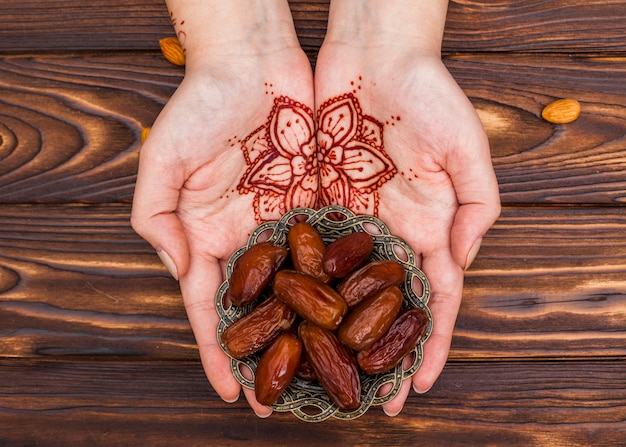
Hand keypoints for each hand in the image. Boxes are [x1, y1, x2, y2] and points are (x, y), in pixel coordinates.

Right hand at [131, 0, 315, 417]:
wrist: (255, 62)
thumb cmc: (201, 106)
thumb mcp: (162, 163)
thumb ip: (157, 222)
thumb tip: (181, 273)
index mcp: (212, 236)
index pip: (215, 308)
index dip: (222, 353)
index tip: (232, 394)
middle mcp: (254, 238)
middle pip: (266, 309)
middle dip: (276, 355)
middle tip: (291, 403)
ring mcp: (291, 224)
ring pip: (308, 289)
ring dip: (319, 332)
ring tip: (336, 372)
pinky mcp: (326, 204)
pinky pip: (340, 251)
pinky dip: (350, 285)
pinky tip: (364, 317)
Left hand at [315, 0, 500, 415]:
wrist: (370, 54)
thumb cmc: (426, 93)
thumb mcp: (467, 148)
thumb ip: (476, 207)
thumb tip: (461, 263)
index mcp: (425, 226)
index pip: (429, 300)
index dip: (424, 345)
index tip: (413, 388)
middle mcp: (385, 231)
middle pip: (378, 305)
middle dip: (372, 351)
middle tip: (360, 400)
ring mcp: (347, 219)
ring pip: (335, 288)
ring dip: (327, 331)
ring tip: (313, 372)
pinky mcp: (311, 201)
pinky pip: (300, 251)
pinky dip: (293, 287)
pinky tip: (282, 319)